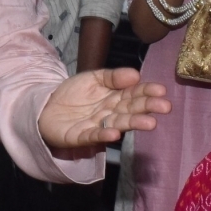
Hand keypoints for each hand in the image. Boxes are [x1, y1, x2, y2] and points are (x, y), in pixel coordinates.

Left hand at [39, 68, 171, 151]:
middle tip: (164, 106)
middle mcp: (110, 113)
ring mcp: (98, 126)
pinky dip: (104, 134)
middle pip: (131, 109)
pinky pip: (94, 135)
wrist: (45, 106)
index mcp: (115, 97)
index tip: (161, 90)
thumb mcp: (93, 78)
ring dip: (134, 124)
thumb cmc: (73, 93)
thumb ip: (112, 77)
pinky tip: (115, 133)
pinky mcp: (81, 136)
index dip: (147, 91)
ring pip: (118, 124)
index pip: (134, 94)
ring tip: (150, 123)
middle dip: (147, 108)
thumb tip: (136, 74)